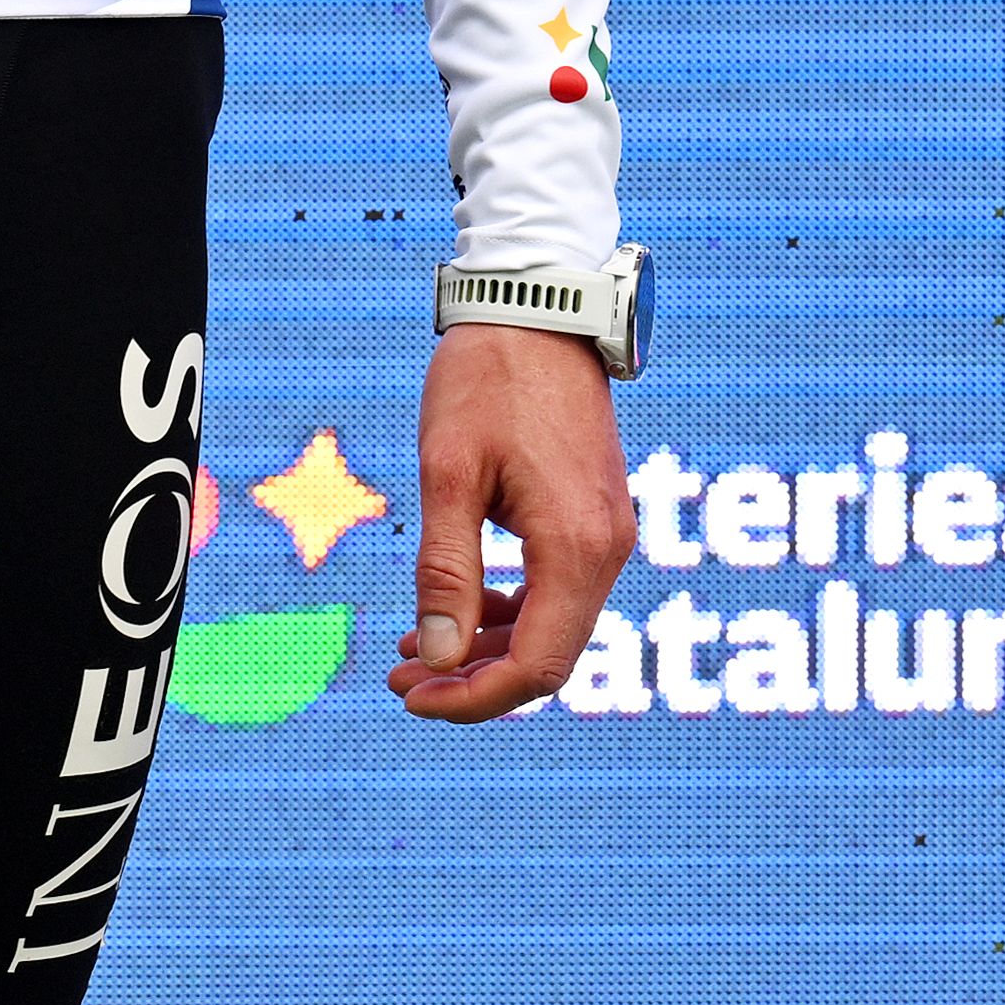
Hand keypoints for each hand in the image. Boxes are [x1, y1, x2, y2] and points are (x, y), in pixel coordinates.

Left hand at [385, 323, 630, 722]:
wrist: (538, 308)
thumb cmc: (487, 380)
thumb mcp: (448, 473)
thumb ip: (445, 570)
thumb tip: (435, 659)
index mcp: (576, 547)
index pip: (537, 666)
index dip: (473, 697)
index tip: (411, 696)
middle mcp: (606, 550)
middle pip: (547, 656)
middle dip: (472, 679)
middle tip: (399, 679)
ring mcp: (605, 534)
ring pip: (551, 627)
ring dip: (485, 647)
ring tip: (413, 647)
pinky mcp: (592, 517)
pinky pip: (555, 589)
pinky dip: (507, 609)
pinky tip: (456, 606)